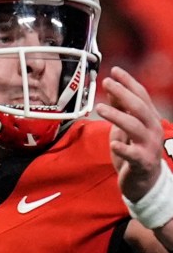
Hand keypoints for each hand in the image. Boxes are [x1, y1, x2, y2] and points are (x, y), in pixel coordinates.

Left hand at [95, 66, 163, 201]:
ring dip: (118, 116)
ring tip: (100, 108)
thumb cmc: (133, 151)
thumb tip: (112, 88)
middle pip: (139, 107)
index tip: (114, 70)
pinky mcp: (141, 163)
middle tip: (106, 82)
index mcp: (148, 119)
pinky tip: (114, 144)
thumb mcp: (124, 128)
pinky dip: (123, 148)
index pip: (141, 96)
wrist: (144, 182)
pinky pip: (133, 154)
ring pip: (135, 127)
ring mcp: (148, 146)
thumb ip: (121, 110)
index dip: (128, 82)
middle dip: (123, 93)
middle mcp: (152, 129)